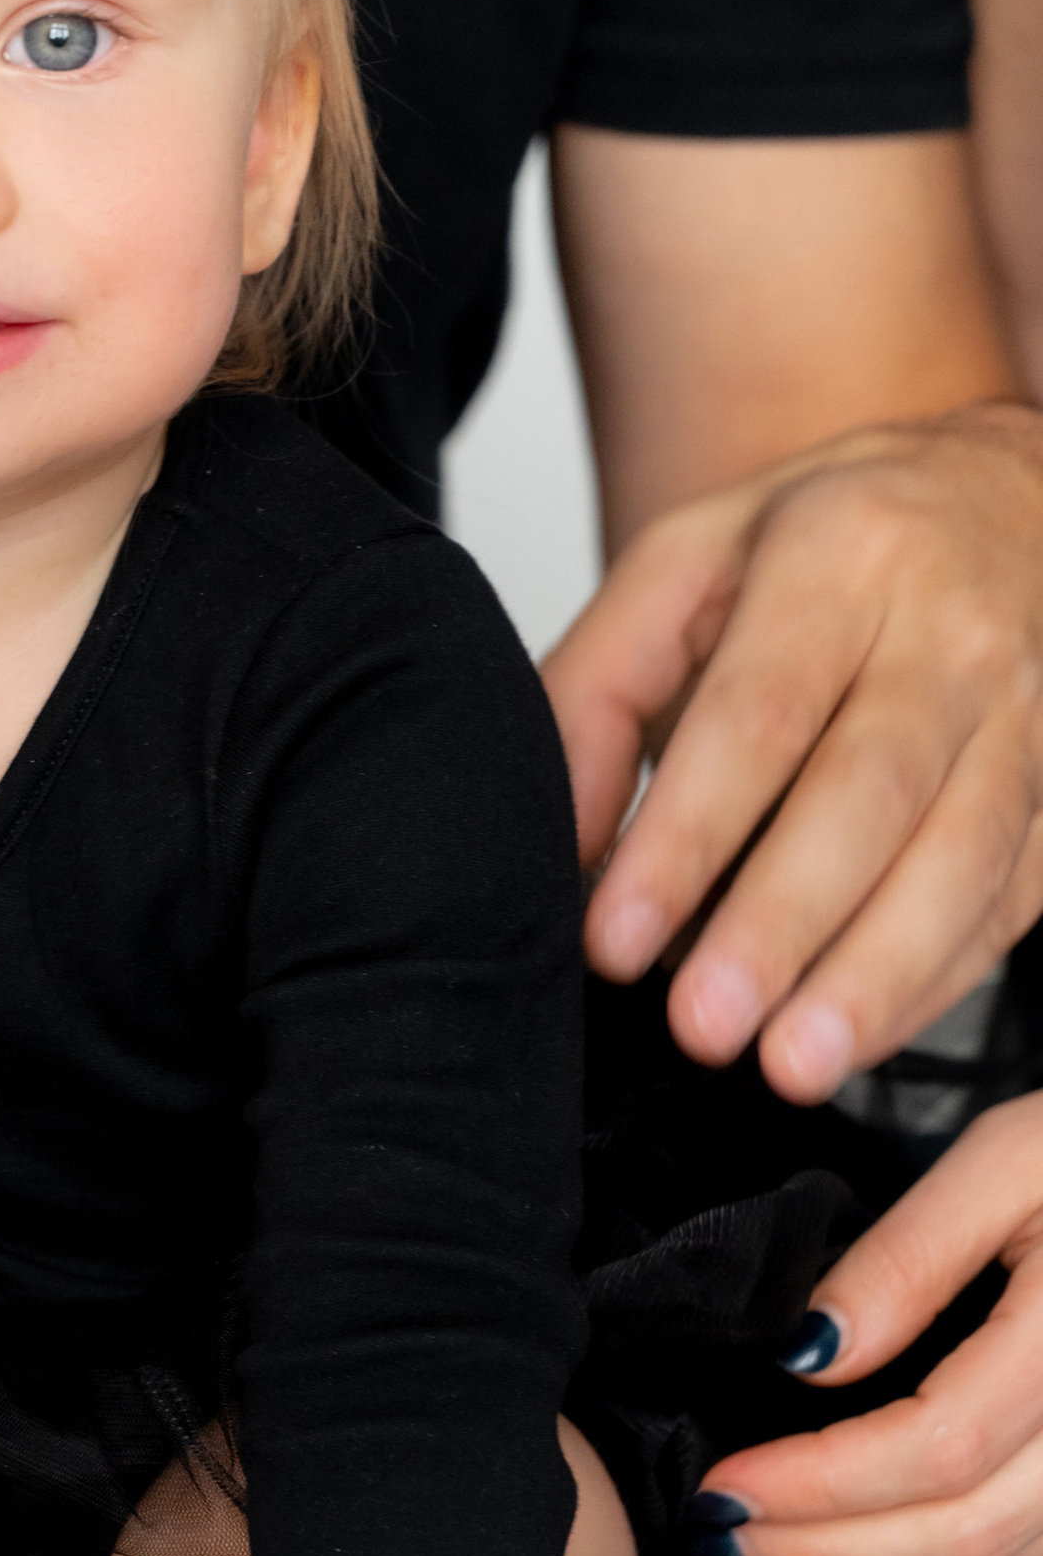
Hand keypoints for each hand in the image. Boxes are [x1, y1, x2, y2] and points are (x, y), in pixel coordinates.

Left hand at [544, 406, 1042, 1104]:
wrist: (1009, 490)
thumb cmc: (829, 542)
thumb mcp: (687, 564)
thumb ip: (596, 689)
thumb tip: (560, 844)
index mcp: (840, 557)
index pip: (756, 715)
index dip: (685, 838)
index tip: (616, 940)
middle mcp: (951, 630)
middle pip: (868, 795)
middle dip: (780, 925)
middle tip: (704, 1027)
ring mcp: (1032, 707)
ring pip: (963, 857)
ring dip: (874, 975)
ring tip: (791, 1064)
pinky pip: (1017, 894)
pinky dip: (940, 976)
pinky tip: (864, 1034)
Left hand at [696, 1089, 1042, 1555]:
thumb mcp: (1006, 1160)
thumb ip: (909, 1256)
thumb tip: (810, 1355)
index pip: (939, 1447)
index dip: (821, 1483)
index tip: (723, 1478)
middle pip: (967, 1530)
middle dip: (829, 1547)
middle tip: (720, 1526)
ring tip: (769, 1536)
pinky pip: (1027, 1547)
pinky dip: (931, 1555)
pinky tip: (860, 1528)